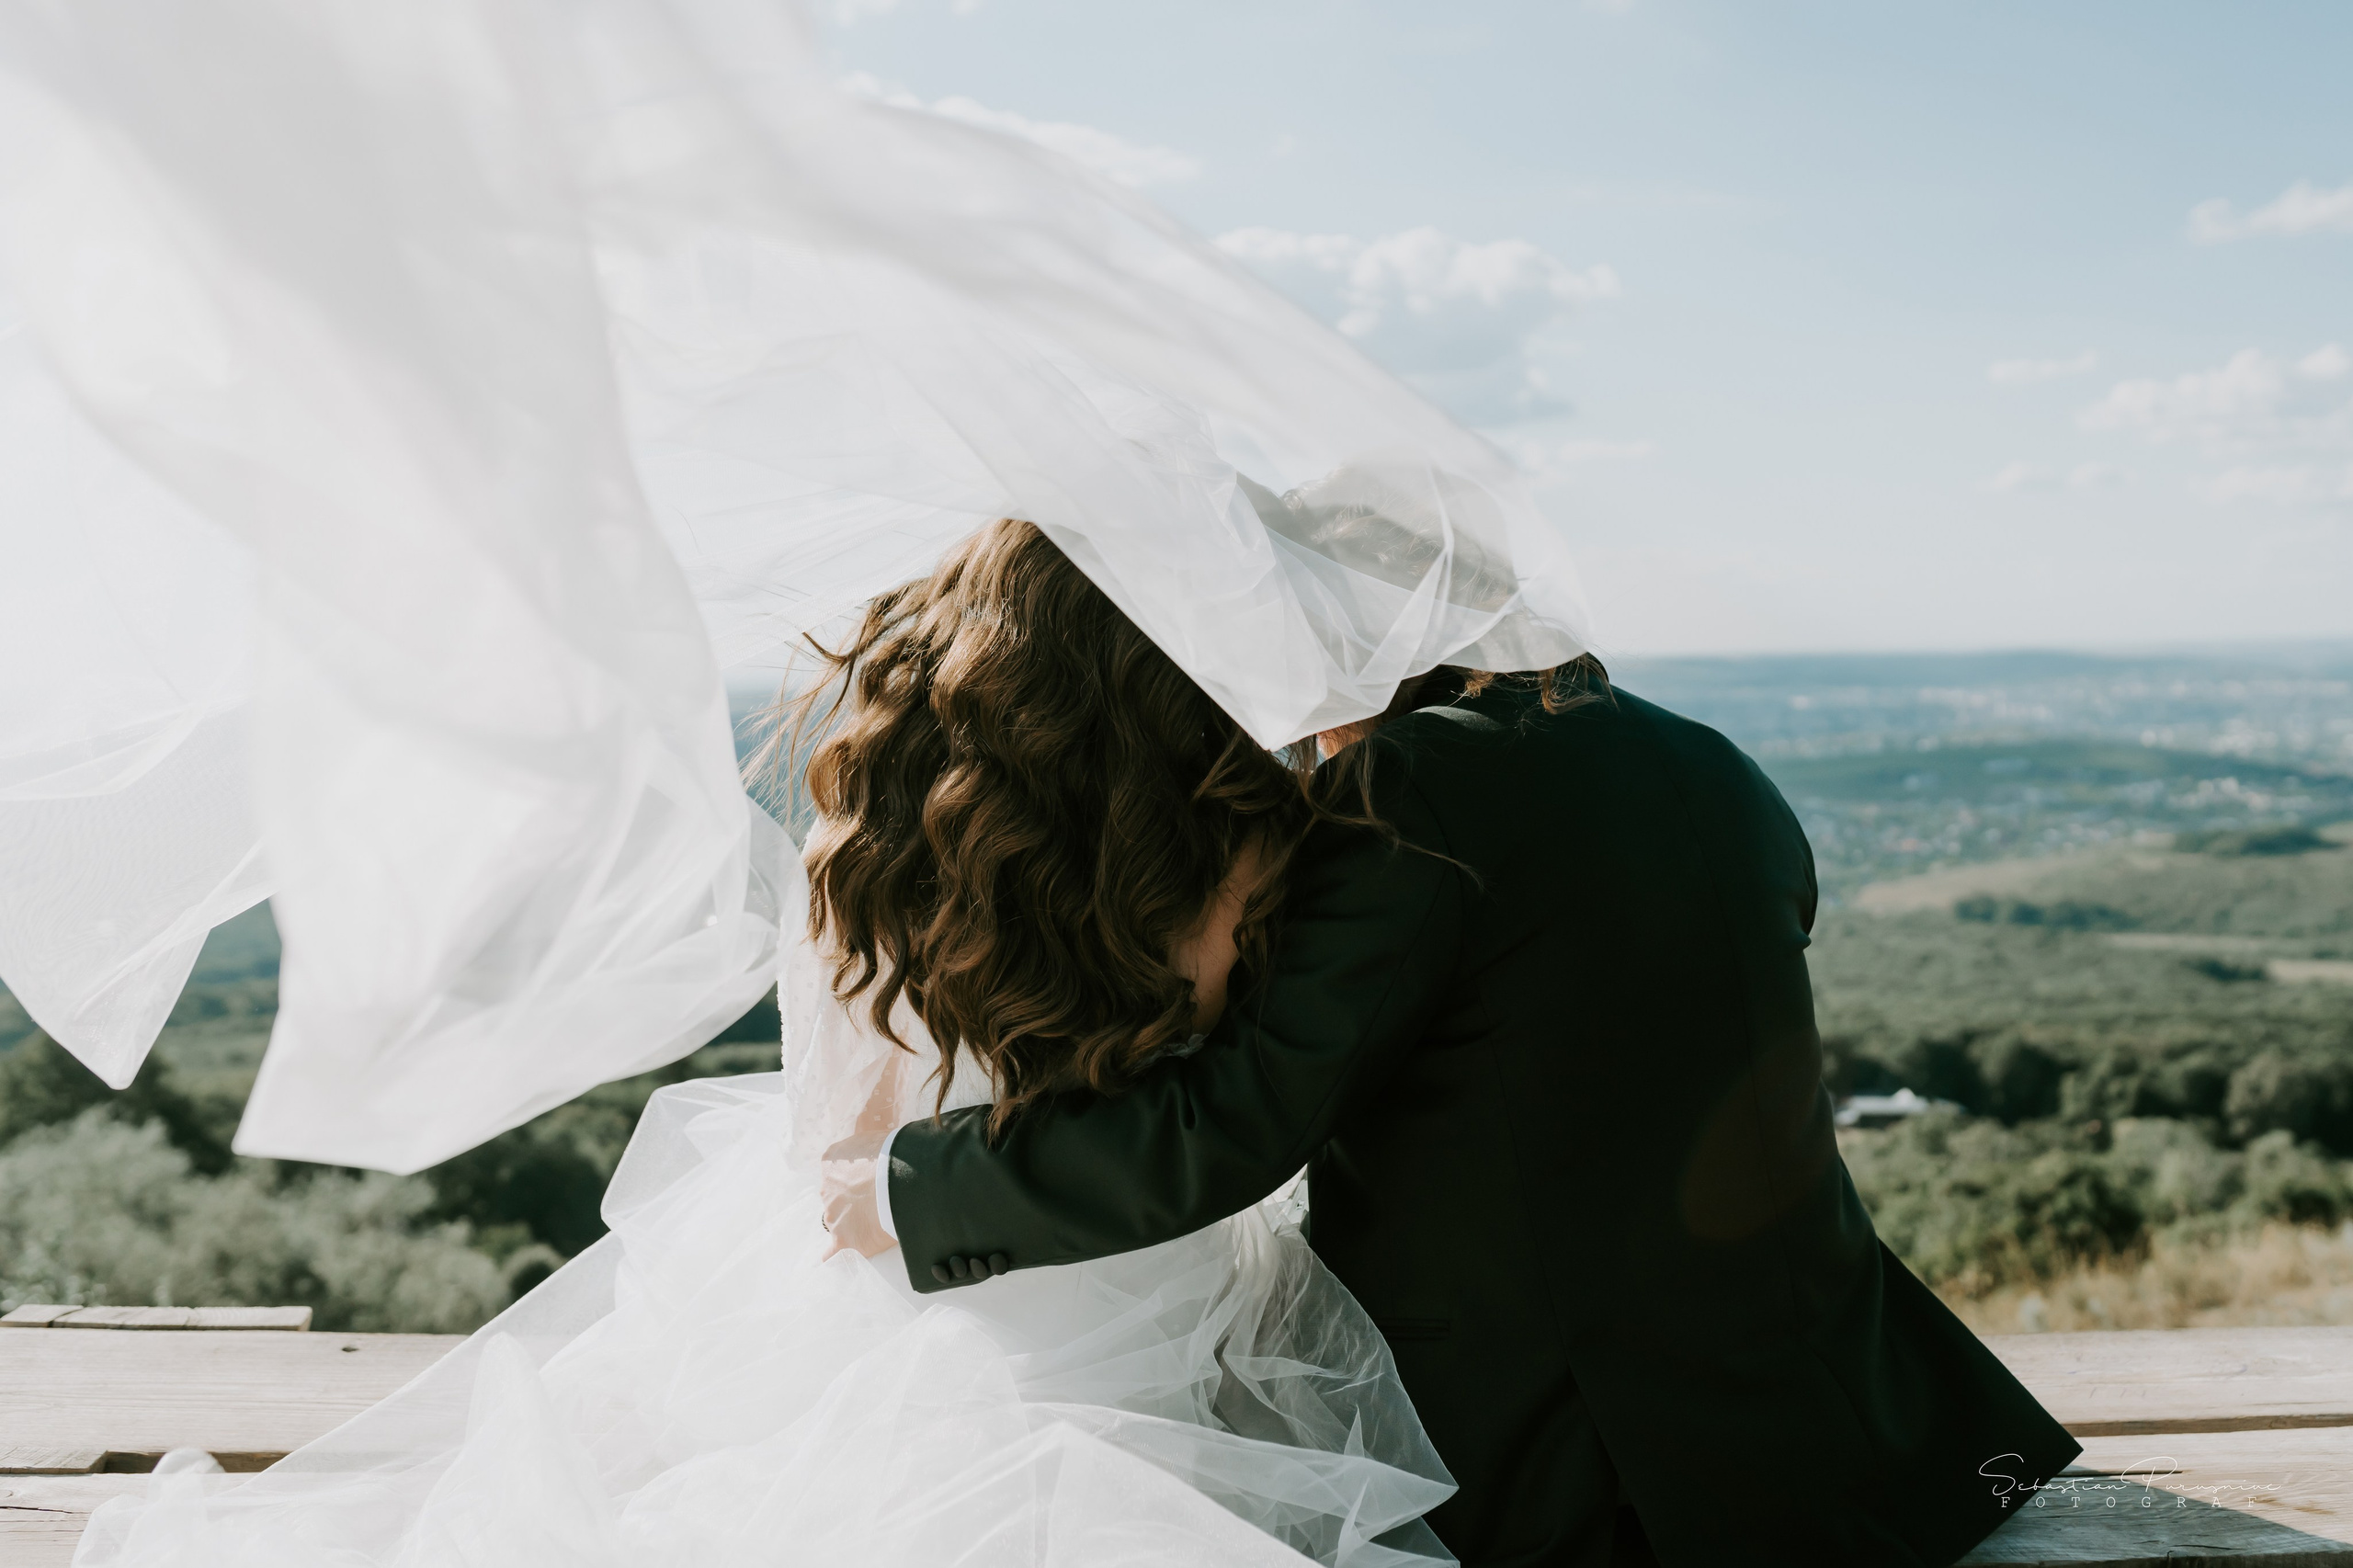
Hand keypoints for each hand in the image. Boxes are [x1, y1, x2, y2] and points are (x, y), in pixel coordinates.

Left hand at [819, 1128, 895, 1258]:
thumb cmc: (893, 1155)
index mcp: (831, 1162)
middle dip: (853, 1200)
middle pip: (837, 1198)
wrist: (901, 1180)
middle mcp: (826, 1190)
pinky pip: (834, 1250)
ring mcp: (833, 1216)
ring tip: (877, 1221)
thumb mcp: (871, 1140)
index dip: (856, 1178)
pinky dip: (835, 1253)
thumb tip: (869, 1153)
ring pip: (839, 1221)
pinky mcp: (844, 1239)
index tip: (870, 1181)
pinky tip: (839, 1255)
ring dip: (853, 1222)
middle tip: (877, 1200)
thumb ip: (862, 1151)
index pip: (837, 1172)